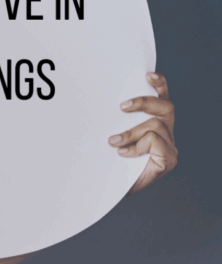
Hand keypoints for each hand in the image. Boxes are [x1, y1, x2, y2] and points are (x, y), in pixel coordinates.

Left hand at [108, 72, 177, 194]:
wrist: (110, 189)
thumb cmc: (110, 161)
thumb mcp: (109, 136)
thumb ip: (113, 121)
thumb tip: (94, 102)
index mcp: (154, 122)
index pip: (161, 98)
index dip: (158, 84)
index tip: (146, 75)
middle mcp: (166, 132)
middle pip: (165, 107)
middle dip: (144, 102)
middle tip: (122, 107)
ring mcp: (169, 146)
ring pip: (156, 125)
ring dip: (131, 132)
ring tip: (113, 142)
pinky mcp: (168, 159)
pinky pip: (155, 142)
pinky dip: (137, 147)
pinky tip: (124, 154)